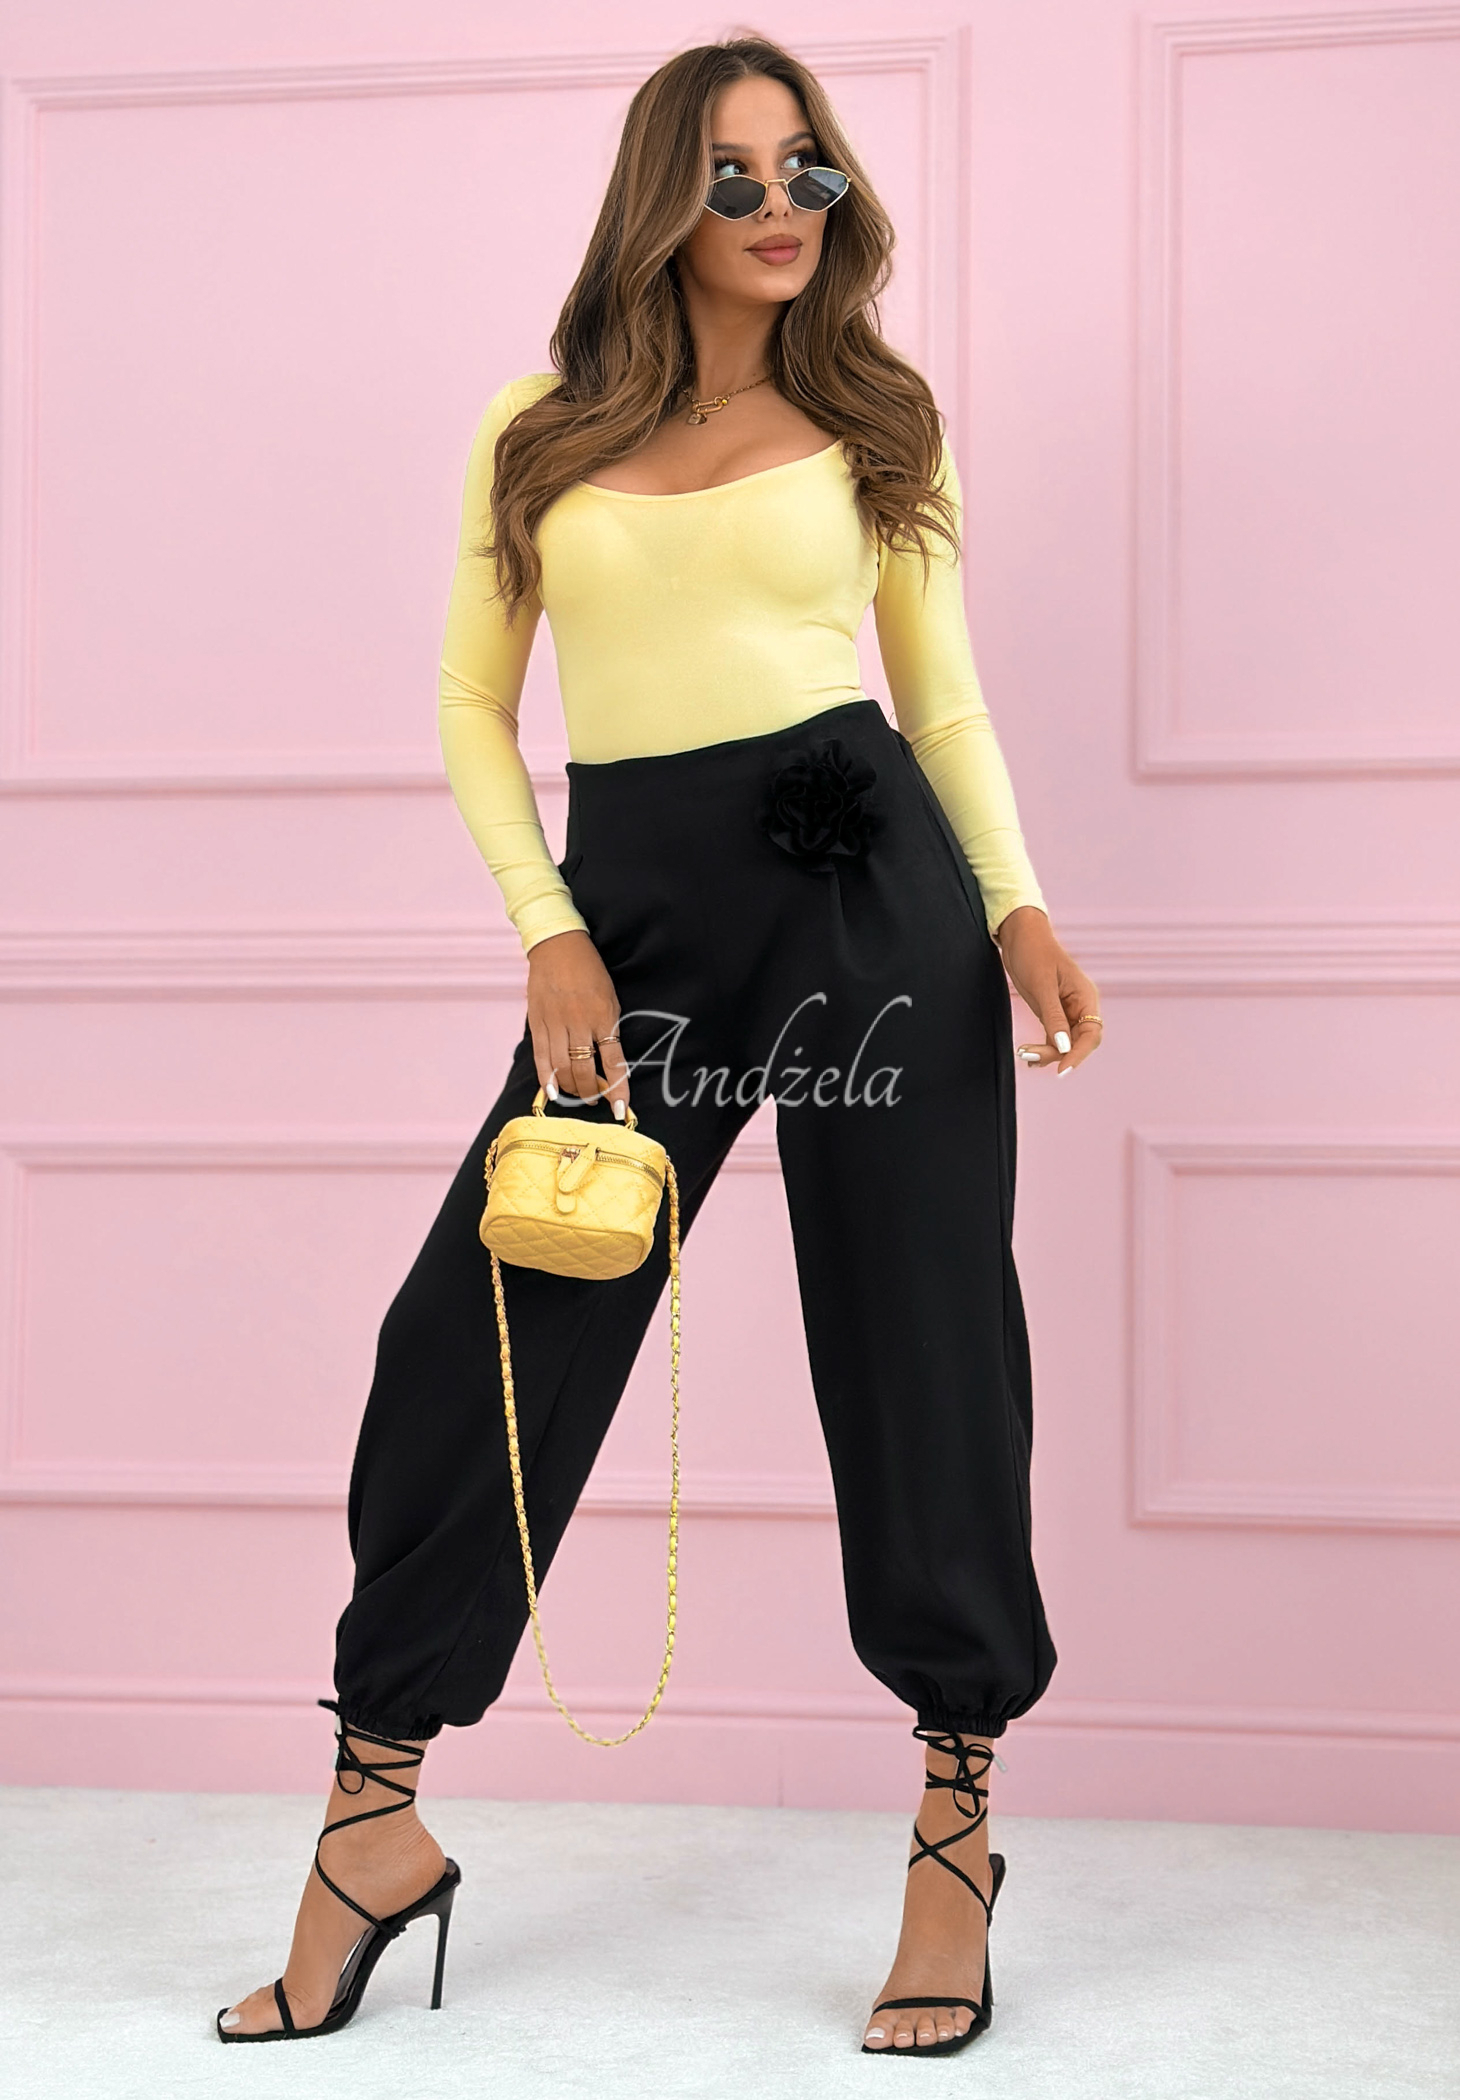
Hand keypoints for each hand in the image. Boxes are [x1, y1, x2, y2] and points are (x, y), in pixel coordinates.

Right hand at [524, 930, 630, 1116]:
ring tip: (579, 1095)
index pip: (613, 1060)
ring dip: (572, 1087)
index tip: (621, 1108)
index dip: (617, 1088)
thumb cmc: (589, 971)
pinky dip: (546, 1077)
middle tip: (597, 1100)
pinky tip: (552, 1091)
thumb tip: (609, 1062)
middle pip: (584, 1068)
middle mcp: (579, 1020)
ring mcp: (555, 1021)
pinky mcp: (536, 1021)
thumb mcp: (610, 997)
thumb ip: (609, 1028)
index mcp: (603, 1014)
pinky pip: (541, 1056)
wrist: (557, 945)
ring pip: (562, 1067)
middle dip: (592, 1091)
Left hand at [992, 907, 1102, 1076]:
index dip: (1078, 1054)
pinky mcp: (1051, 1011)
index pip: (1091, 1034)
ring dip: (1048, 1052)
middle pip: (1079, 1042)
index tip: (1061, 1070)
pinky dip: (1043, 1047)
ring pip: (1064, 1042)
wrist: (1019, 935)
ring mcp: (1066, 1009)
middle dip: (1058, 1054)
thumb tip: (1064, 1047)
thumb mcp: (1042, 986)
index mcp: (1086, 997)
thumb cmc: (1033, 952)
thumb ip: (1054, 1017)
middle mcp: (1080, 1006)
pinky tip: (1029, 1056)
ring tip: (1024, 1055)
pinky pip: (1053, 1036)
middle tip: (1029, 1057)